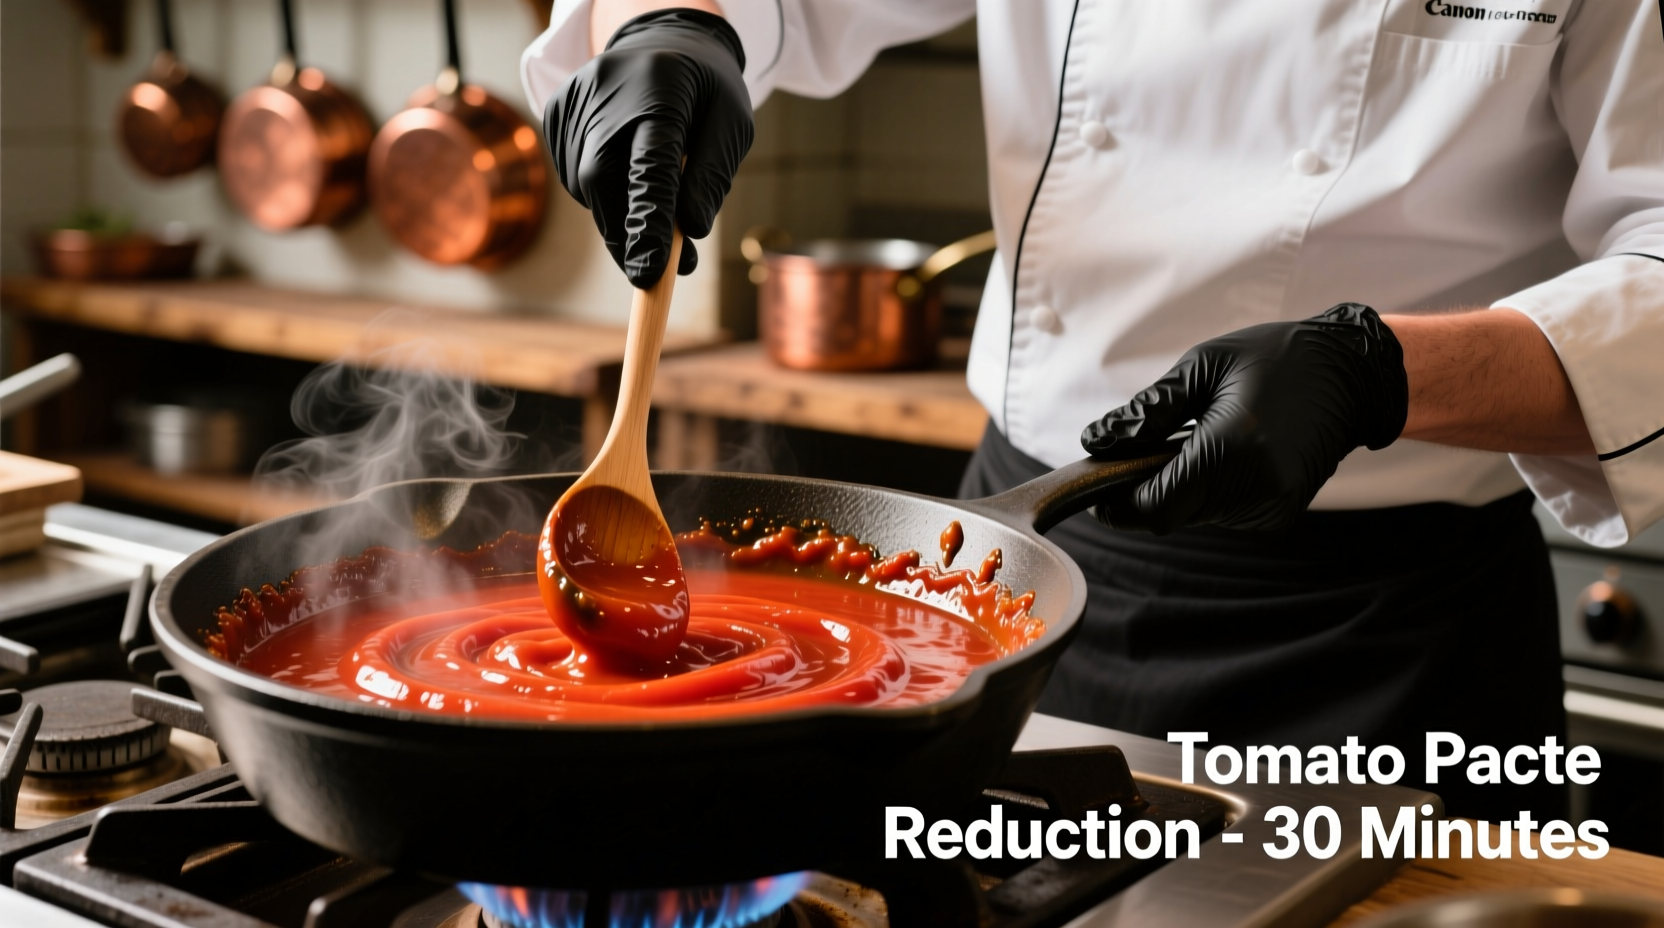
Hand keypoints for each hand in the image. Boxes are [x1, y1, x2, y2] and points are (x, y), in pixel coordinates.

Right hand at [545, 9, 752, 287]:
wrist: (663, 39)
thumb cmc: (706, 89)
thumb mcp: (733, 123)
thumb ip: (713, 176)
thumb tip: (691, 232)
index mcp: (660, 87)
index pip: (648, 164)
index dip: (648, 221)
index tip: (650, 271)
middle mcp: (607, 89)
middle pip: (602, 180)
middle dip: (625, 234)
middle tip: (651, 272)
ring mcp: (574, 98)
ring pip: (586, 185)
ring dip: (617, 217)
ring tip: (653, 214)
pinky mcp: (555, 111)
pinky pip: (573, 175)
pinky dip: (600, 195)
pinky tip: (625, 179)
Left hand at [1081, 304, 1409, 532]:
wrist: (1350, 374)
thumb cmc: (1274, 359)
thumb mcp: (1203, 368)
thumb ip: (1148, 411)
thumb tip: (1097, 441)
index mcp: (1231, 449)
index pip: (1154, 506)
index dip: (1118, 503)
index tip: (1100, 484)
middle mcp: (1255, 488)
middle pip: (1170, 516)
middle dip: (1146, 491)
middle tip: (1147, 449)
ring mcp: (1272, 506)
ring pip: (1195, 517)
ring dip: (1180, 489)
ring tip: (1198, 440)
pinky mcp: (1281, 512)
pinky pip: (1223, 514)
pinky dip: (1209, 491)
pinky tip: (1226, 454)